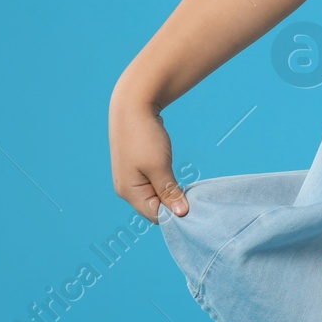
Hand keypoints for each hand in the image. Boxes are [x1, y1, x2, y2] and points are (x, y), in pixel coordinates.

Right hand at [109, 96, 188, 219]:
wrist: (133, 105)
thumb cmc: (144, 136)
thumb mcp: (159, 166)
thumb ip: (169, 192)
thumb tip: (180, 214)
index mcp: (129, 192)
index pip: (155, 216)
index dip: (175, 213)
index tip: (194, 206)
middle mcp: (126, 189)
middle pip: (154, 208)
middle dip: (172, 204)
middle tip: (192, 195)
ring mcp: (130, 178)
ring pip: (154, 195)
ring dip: (169, 192)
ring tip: (185, 185)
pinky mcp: (135, 167)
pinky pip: (153, 183)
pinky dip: (164, 183)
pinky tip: (174, 177)